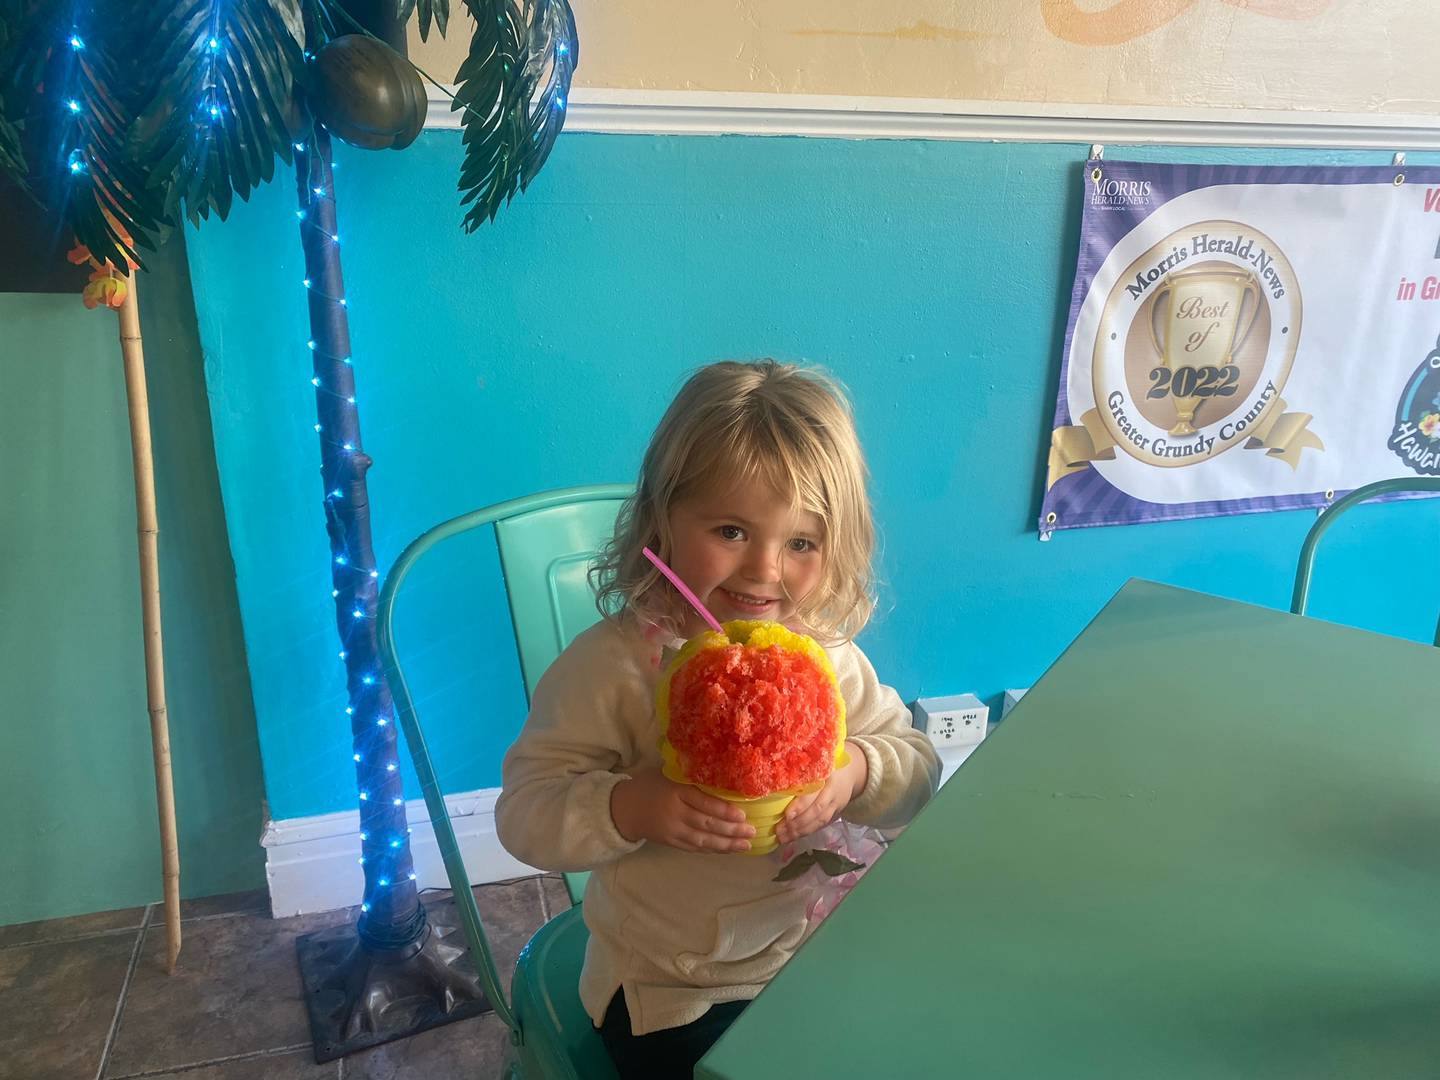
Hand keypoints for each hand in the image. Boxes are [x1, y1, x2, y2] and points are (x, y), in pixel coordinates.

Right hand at [611, 766, 755, 853]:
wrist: (625, 808)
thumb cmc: (651, 785)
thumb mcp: (668, 774)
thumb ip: (691, 777)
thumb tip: (725, 775)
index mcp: (675, 791)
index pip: (703, 802)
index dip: (724, 811)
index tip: (743, 814)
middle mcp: (674, 813)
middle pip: (706, 823)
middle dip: (731, 830)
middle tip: (752, 831)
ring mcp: (672, 830)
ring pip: (703, 840)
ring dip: (726, 844)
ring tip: (745, 845)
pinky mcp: (671, 842)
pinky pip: (695, 848)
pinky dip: (712, 849)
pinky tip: (727, 849)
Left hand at [775, 741, 867, 844]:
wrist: (851, 772)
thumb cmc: (825, 764)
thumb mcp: (815, 761)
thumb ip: (799, 769)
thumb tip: (773, 777)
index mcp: (826, 775)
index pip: (814, 794)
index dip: (801, 806)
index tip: (787, 815)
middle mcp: (833, 791)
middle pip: (817, 811)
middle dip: (798, 823)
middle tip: (779, 831)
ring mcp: (836, 804)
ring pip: (820, 821)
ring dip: (801, 832)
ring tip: (783, 838)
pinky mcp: (836, 813)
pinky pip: (822, 825)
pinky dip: (808, 832)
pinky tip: (794, 837)